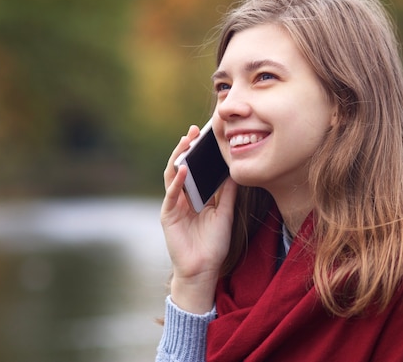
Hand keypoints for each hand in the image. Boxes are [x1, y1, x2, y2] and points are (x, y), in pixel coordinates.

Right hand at [161, 125, 236, 312]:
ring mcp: (174, 206)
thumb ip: (228, 193)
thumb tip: (234, 172)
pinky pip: (171, 195)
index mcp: (195, 196)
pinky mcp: (168, 216)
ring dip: (178, 158)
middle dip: (186, 149)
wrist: (204, 270)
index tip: (206, 135)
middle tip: (193, 131)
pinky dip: (176, 182)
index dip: (199, 153)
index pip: (195, 169)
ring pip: (172, 176)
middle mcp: (182, 198)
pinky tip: (182, 169)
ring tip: (185, 141)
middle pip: (181, 167)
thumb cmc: (214, 244)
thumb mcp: (226, 213)